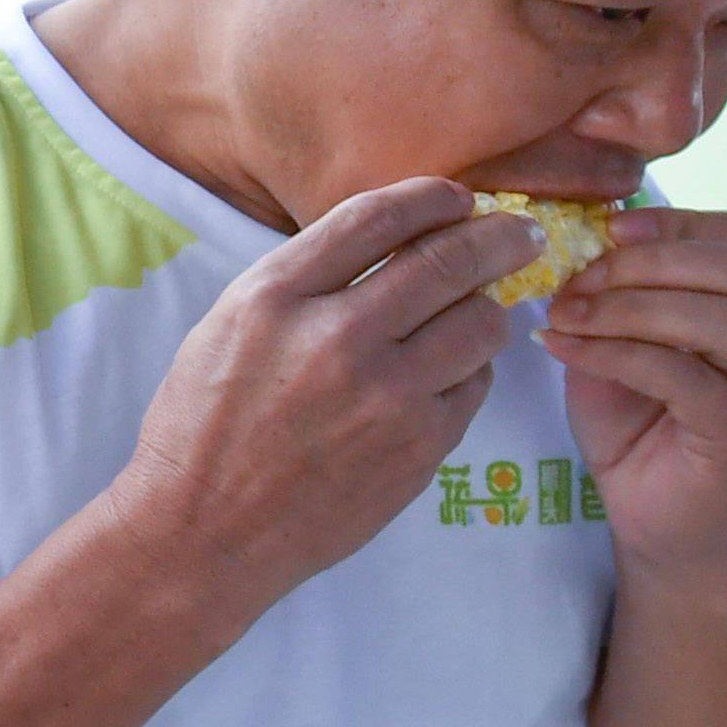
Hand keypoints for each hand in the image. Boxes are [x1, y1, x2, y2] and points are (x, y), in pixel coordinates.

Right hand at [110, 181, 527, 624]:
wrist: (204, 530)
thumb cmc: (209, 423)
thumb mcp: (232, 323)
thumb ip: (307, 276)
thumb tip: (398, 237)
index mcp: (277, 297)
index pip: (376, 218)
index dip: (431, 196)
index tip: (457, 195)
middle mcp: (336, 339)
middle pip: (447, 261)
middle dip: (499, 237)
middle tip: (522, 233)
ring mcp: (385, 398)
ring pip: (480, 323)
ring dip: (488, 306)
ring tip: (480, 307)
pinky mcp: (418, 450)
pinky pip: (473, 386)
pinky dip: (469, 369)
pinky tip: (449, 370)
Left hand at [543, 206, 726, 559]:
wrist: (656, 527)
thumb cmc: (643, 429)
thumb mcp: (631, 339)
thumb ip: (632, 287)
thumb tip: (599, 228)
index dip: (681, 224)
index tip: (609, 228)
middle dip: (648, 263)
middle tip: (578, 277)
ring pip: (717, 319)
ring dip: (627, 306)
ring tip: (566, 312)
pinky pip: (681, 374)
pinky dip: (613, 352)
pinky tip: (564, 348)